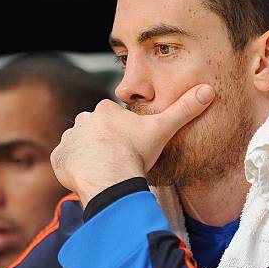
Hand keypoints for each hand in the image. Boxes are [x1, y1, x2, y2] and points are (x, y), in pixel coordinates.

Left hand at [50, 84, 214, 207]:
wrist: (109, 177)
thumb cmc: (135, 153)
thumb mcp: (163, 129)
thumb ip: (184, 110)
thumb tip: (210, 90)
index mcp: (106, 111)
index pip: (114, 119)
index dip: (124, 134)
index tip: (131, 148)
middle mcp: (83, 120)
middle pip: (95, 131)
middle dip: (104, 144)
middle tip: (119, 161)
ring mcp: (69, 139)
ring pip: (80, 145)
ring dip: (89, 155)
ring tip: (105, 171)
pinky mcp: (58, 158)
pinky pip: (65, 161)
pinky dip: (73, 169)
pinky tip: (89, 177)